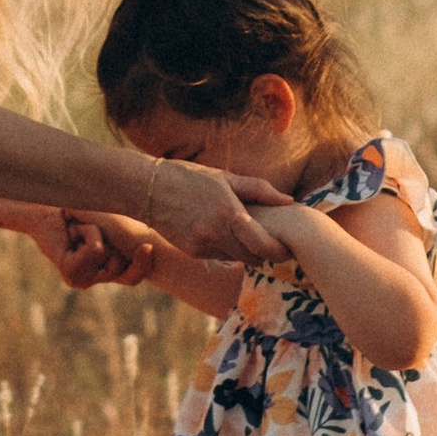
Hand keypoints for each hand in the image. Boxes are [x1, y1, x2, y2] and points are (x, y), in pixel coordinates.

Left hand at [33, 212, 154, 289]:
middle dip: (113, 238)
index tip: (149, 247)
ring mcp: (80, 280)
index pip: (132, 278)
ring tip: (77, 229)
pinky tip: (71, 232)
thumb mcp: (106, 225)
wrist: (44, 208)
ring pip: (110, 255)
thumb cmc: (75, 211)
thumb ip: (124, 238)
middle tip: (89, 227)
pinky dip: (88, 231)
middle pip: (123, 265)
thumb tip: (155, 244)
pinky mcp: (71, 273)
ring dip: (97, 232)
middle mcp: (90, 280)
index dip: (143, 265)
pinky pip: (96, 249)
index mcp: (100, 272)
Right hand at [144, 159, 291, 264]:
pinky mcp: (192, 252)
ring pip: (235, 258)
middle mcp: (216, 234)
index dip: (277, 250)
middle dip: (262, 253)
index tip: (285, 246)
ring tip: (243, 233)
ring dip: (243, 251)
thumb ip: (259, 190)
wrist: (147, 189)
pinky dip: (223, 248)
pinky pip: (217, 256)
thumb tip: (290, 200)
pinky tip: (219, 231)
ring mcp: (202, 246)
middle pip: (252, 258)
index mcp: (229, 212)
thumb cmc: (189, 177)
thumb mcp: (225, 178)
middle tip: (270, 242)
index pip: (262, 245)